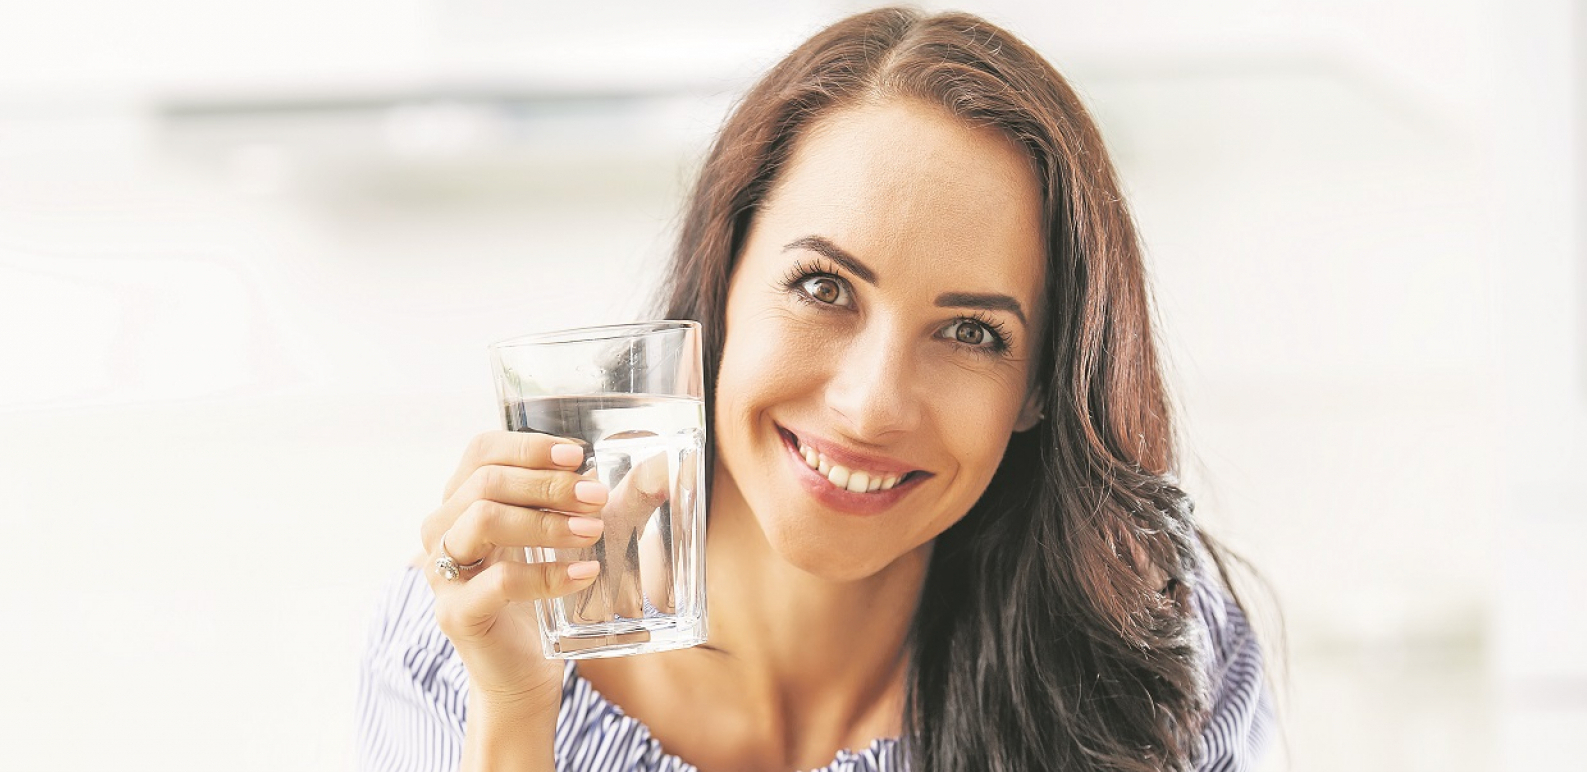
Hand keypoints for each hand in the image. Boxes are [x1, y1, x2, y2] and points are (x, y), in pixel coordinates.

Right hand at [420, 430, 607, 711]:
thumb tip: (645, 473)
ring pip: (484, 520)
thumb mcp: (561, 541)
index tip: (577, 455)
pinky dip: (546, 574)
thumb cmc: (539, 598)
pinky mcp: (456, 614)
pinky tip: (584, 573)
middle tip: (597, 497)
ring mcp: (443, 574)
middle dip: (548, 483)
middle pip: (486, 482)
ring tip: (592, 531)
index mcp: (460, 503)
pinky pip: (499, 581)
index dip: (528, 446)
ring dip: (546, 520)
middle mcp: (441, 531)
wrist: (520, 673)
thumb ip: (589, 505)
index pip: (482, 452)